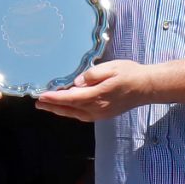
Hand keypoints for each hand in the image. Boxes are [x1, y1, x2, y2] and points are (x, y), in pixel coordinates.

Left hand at [35, 60, 152, 121]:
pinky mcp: (104, 114)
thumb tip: (76, 82)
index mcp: (98, 96)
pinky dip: (71, 112)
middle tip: (38, 103)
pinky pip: (83, 115)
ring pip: (75, 114)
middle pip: (70, 109)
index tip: (41, 96)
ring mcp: (101, 113)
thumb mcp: (111, 68)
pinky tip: (66, 108)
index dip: (54, 98)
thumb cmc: (130, 74)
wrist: (147, 88)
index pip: (71, 98)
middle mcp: (98, 108)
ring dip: (60, 110)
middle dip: (53, 106)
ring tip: (47, 106)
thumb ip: (92, 75)